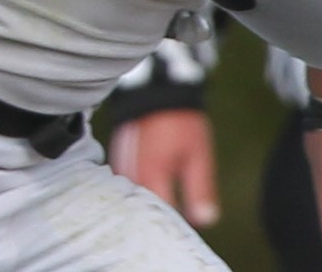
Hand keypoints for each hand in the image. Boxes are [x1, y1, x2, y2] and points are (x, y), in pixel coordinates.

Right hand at [109, 108, 219, 226]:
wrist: (153, 91)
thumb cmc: (179, 122)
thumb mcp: (198, 156)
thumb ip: (200, 189)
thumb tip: (204, 221)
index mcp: (151, 175)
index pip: (161, 213)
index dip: (174, 225)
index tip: (185, 230)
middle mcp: (130, 174)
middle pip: (141, 209)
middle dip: (157, 218)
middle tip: (173, 224)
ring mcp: (119, 166)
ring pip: (130, 199)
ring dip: (145, 206)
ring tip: (162, 211)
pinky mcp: (117, 160)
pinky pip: (124, 186)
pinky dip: (136, 194)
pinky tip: (149, 195)